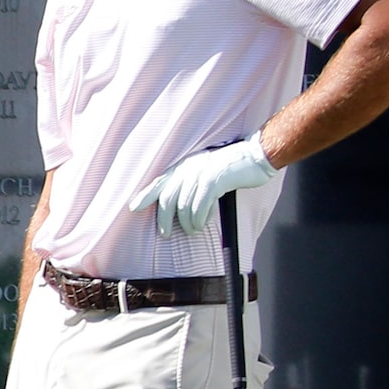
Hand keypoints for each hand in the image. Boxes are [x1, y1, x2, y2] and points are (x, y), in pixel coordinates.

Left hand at [131, 136, 277, 240]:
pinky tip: (202, 225)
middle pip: (167, 199)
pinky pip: (200, 205)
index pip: (159, 182)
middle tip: (164, 234)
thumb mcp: (205, 171)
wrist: (256, 154)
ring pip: (184, 206)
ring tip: (192, 230)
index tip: (133, 208)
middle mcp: (188, 169)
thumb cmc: (232, 167)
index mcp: (184, 166)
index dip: (145, 196)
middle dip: (163, 220)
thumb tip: (179, 208)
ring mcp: (201, 174)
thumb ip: (190, 183)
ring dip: (187, 223)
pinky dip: (200, 218)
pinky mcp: (214, 181)